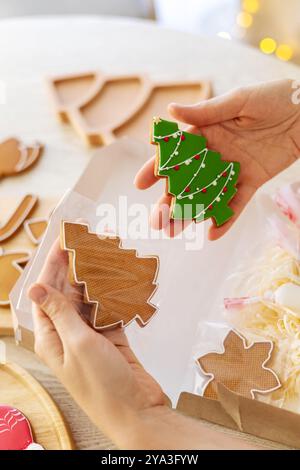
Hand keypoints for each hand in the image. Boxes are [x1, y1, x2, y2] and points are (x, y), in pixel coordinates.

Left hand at [28, 240, 166, 447]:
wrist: (137, 411)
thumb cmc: (102, 385)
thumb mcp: (77, 345)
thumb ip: (60, 313)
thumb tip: (35, 287)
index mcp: (52, 337)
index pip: (47, 294)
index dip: (53, 265)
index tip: (64, 242)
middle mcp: (68, 334)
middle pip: (68, 292)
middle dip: (76, 266)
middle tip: (87, 240)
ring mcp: (91, 335)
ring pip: (90, 298)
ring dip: (97, 277)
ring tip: (105, 253)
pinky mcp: (111, 337)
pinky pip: (109, 308)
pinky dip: (114, 293)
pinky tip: (119, 278)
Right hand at [135, 79, 299, 239]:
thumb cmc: (273, 98)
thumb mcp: (237, 101)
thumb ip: (205, 112)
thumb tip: (170, 110)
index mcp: (205, 133)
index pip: (174, 154)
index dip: (156, 168)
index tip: (140, 184)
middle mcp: (213, 155)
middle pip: (186, 182)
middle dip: (169, 202)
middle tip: (156, 221)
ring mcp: (231, 170)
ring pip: (206, 196)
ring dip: (190, 215)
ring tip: (174, 232)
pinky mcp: (251, 182)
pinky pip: (236, 204)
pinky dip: (225, 219)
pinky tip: (211, 234)